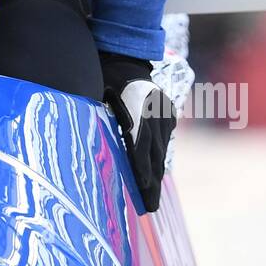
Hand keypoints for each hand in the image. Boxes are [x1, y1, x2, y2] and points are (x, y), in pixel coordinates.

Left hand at [99, 51, 175, 212]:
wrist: (127, 57)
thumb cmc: (105, 79)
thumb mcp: (98, 99)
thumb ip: (101, 123)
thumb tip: (97, 152)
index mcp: (138, 114)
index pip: (140, 150)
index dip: (141, 175)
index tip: (143, 196)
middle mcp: (155, 116)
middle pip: (154, 156)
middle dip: (152, 183)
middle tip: (150, 208)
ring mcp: (164, 114)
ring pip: (161, 150)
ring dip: (156, 172)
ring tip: (152, 196)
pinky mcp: (168, 113)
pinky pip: (164, 140)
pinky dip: (159, 156)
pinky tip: (155, 171)